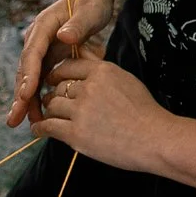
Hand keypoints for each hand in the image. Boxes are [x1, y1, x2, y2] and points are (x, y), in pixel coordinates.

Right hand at [5, 0, 114, 128]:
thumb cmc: (92, 3)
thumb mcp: (90, 12)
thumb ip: (78, 25)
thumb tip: (64, 37)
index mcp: (43, 26)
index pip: (32, 53)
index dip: (29, 75)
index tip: (25, 94)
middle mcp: (36, 39)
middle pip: (25, 70)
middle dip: (20, 96)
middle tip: (15, 119)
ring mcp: (40, 49)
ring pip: (30, 79)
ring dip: (27, 101)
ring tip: (25, 124)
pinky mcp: (47, 58)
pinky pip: (40, 81)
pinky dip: (38, 98)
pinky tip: (39, 116)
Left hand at [31, 49, 172, 173]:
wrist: (156, 139)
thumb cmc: (146, 113)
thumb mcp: (126, 80)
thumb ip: (103, 72)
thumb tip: (85, 57)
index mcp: (102, 71)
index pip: (68, 66)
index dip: (59, 75)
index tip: (55, 81)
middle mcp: (89, 87)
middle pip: (58, 86)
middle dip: (54, 95)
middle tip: (52, 103)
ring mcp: (81, 110)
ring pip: (52, 105)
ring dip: (49, 112)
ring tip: (48, 117)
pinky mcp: (76, 133)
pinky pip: (48, 126)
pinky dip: (40, 127)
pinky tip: (39, 129)